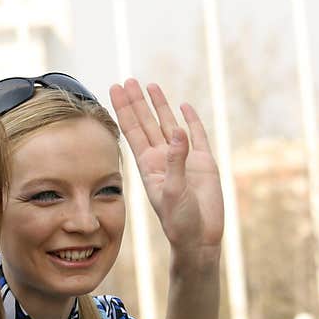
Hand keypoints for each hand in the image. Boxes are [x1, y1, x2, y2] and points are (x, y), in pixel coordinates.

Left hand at [109, 80, 223, 266]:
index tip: (114, 88)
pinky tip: (184, 107)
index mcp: (150, 165)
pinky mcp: (203, 163)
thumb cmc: (180, 221)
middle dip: (137, 102)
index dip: (124, 109)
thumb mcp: (173, 192)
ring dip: (160, 106)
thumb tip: (177, 131)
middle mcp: (163, 158)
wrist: (199, 238)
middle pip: (147, 123)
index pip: (133, 130)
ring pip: (169, 125)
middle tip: (128, 80)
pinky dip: (190, 120)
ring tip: (150, 86)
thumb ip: (175, 162)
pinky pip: (196, 136)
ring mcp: (183, 159)